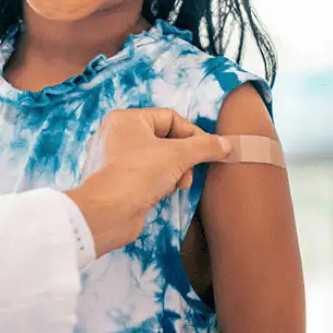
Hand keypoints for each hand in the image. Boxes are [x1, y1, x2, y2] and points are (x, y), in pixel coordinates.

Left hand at [65, 108, 229, 255]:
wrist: (107, 214)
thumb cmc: (137, 175)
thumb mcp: (177, 156)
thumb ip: (204, 147)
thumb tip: (226, 143)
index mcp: (126, 119)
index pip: (170, 118)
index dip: (192, 134)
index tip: (208, 151)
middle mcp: (117, 134)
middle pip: (164, 139)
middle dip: (182, 158)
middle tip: (187, 174)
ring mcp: (114, 159)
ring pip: (157, 158)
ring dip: (173, 172)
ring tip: (175, 185)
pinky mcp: (116, 181)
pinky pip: (146, 174)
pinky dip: (158, 182)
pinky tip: (161, 193)